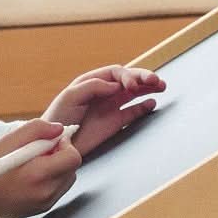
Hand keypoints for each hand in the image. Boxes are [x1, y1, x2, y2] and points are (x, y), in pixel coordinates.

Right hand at [0, 120, 82, 217]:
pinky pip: (58, 190)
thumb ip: (37, 129)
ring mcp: (45, 203)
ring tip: (33, 166)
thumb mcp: (9, 140)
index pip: (73, 157)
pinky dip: (51, 180)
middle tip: (39, 153)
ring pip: (67, 179)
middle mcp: (46, 192)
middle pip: (72, 168)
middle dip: (60, 156)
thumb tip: (59, 128)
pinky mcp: (43, 209)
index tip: (49, 142)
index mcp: (38, 174)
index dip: (64, 145)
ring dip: (57, 169)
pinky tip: (31, 177)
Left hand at [46, 64, 164, 158]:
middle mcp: (104, 92)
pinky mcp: (115, 122)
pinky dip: (144, 107)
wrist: (56, 143)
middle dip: (143, 78)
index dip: (127, 76)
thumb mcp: (71, 96)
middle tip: (155, 81)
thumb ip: (93, 87)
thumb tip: (116, 85)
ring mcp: (111, 107)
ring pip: (134, 93)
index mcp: (92, 82)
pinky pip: (133, 112)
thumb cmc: (59, 117)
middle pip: (128, 80)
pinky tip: (152, 103)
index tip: (131, 85)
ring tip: (161, 86)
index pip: (116, 73)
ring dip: (148, 89)